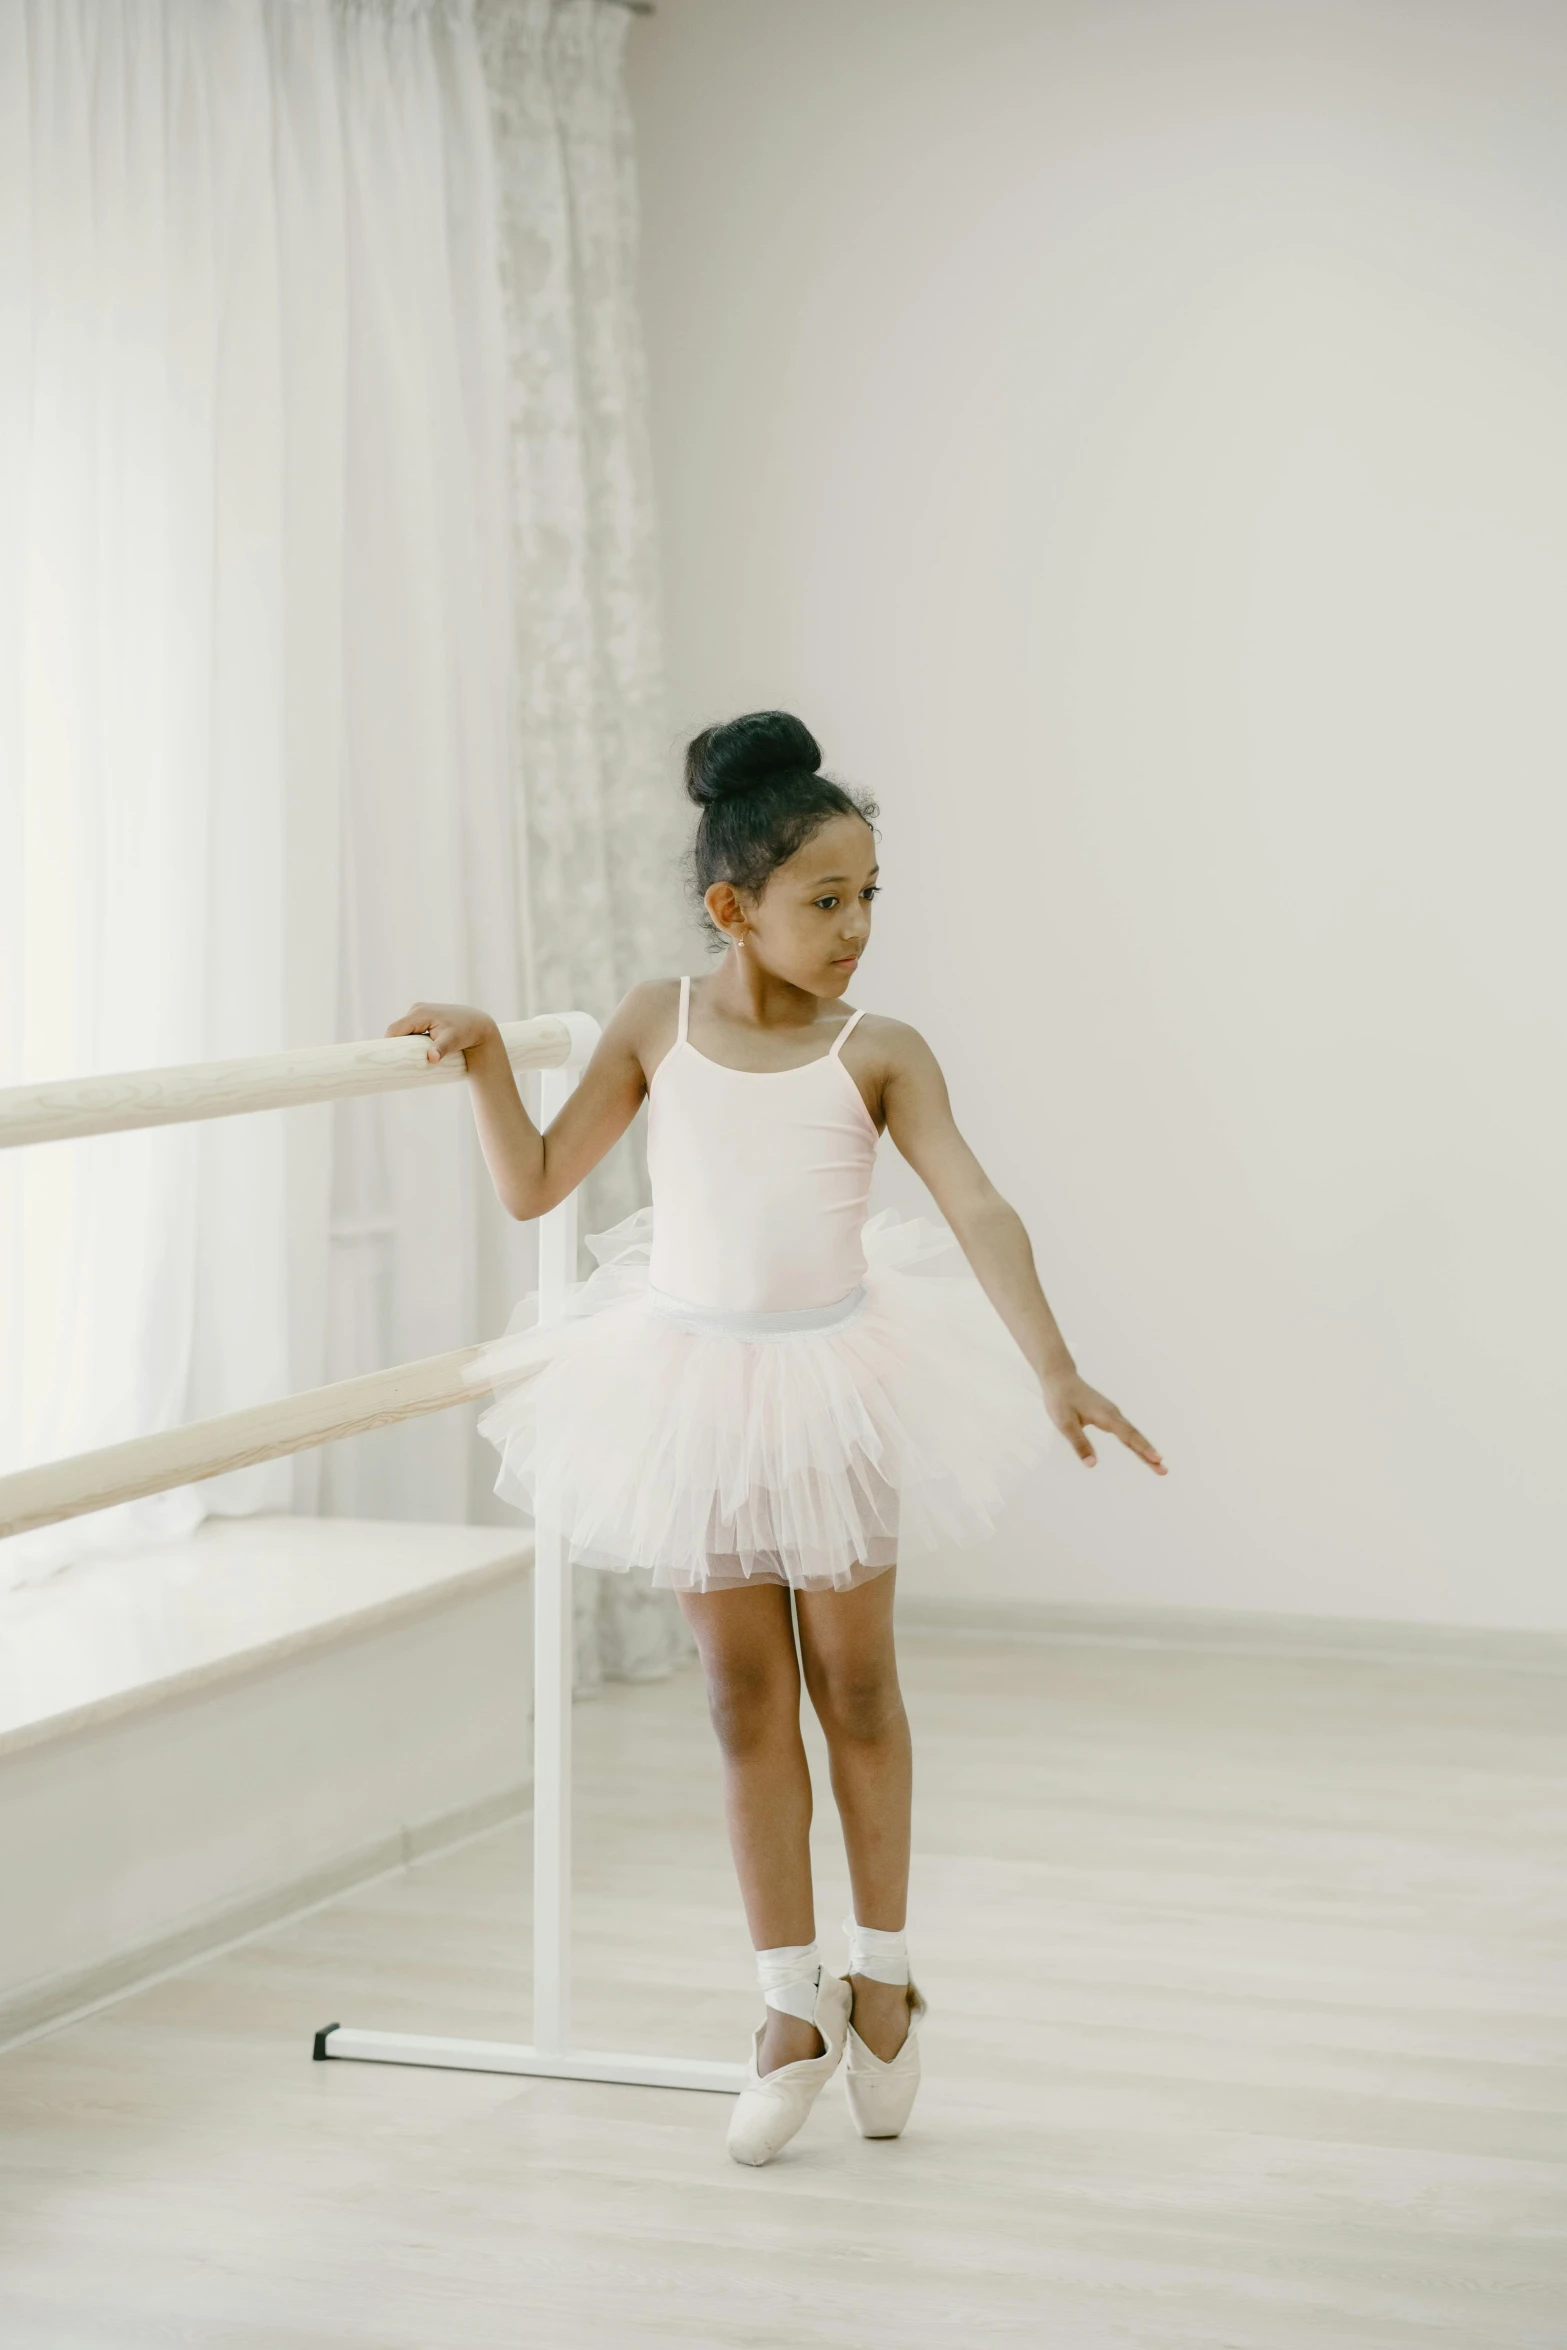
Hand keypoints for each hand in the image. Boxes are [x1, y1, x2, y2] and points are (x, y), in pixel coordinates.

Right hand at [385, 1001, 498, 1065]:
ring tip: (404, 1059)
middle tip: (394, 1064)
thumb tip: (432, 1059)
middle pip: (397, 1029)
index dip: (388, 1044)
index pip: (395, 1029)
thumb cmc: (465, 1032)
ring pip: (404, 1029)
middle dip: (395, 1045)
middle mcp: (417, 1009)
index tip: (384, 1060)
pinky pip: (410, 1028)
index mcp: (419, 1014)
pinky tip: (411, 1050)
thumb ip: (440, 1048)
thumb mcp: (452, 1041)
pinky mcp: (423, 1016)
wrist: (477, 1024)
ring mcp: (419, 1011)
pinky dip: (410, 1039)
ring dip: (403, 1042)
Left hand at [1043, 1371, 1165, 1473]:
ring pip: (1133, 1434)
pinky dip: (1136, 1442)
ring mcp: (1113, 1414)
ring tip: (1158, 1464)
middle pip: (1135, 1437)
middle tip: (1164, 1470)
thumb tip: (1092, 1464)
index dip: (1143, 1448)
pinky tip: (1141, 1451)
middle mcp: (1114, 1414)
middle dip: (1150, 1454)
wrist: (1060, 1379)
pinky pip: (1126, 1431)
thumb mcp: (1065, 1424)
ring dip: (1145, 1449)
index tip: (1157, 1459)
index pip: (1128, 1435)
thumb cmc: (1061, 1401)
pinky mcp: (1109, 1416)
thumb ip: (1079, 1444)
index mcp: (1106, 1416)